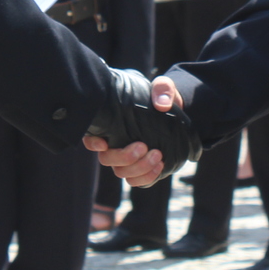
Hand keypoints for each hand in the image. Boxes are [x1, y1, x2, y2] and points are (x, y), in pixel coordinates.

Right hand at [82, 70, 199, 185]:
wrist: (177, 116)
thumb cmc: (162, 98)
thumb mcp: (164, 88)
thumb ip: (163, 89)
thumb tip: (161, 104)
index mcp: (112, 124)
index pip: (91, 137)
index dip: (93, 143)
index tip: (104, 144)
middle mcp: (115, 144)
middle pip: (106, 159)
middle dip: (124, 157)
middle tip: (143, 146)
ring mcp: (127, 159)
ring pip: (121, 172)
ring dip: (139, 168)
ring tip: (158, 156)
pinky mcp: (141, 169)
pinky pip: (136, 181)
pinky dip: (147, 177)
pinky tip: (160, 166)